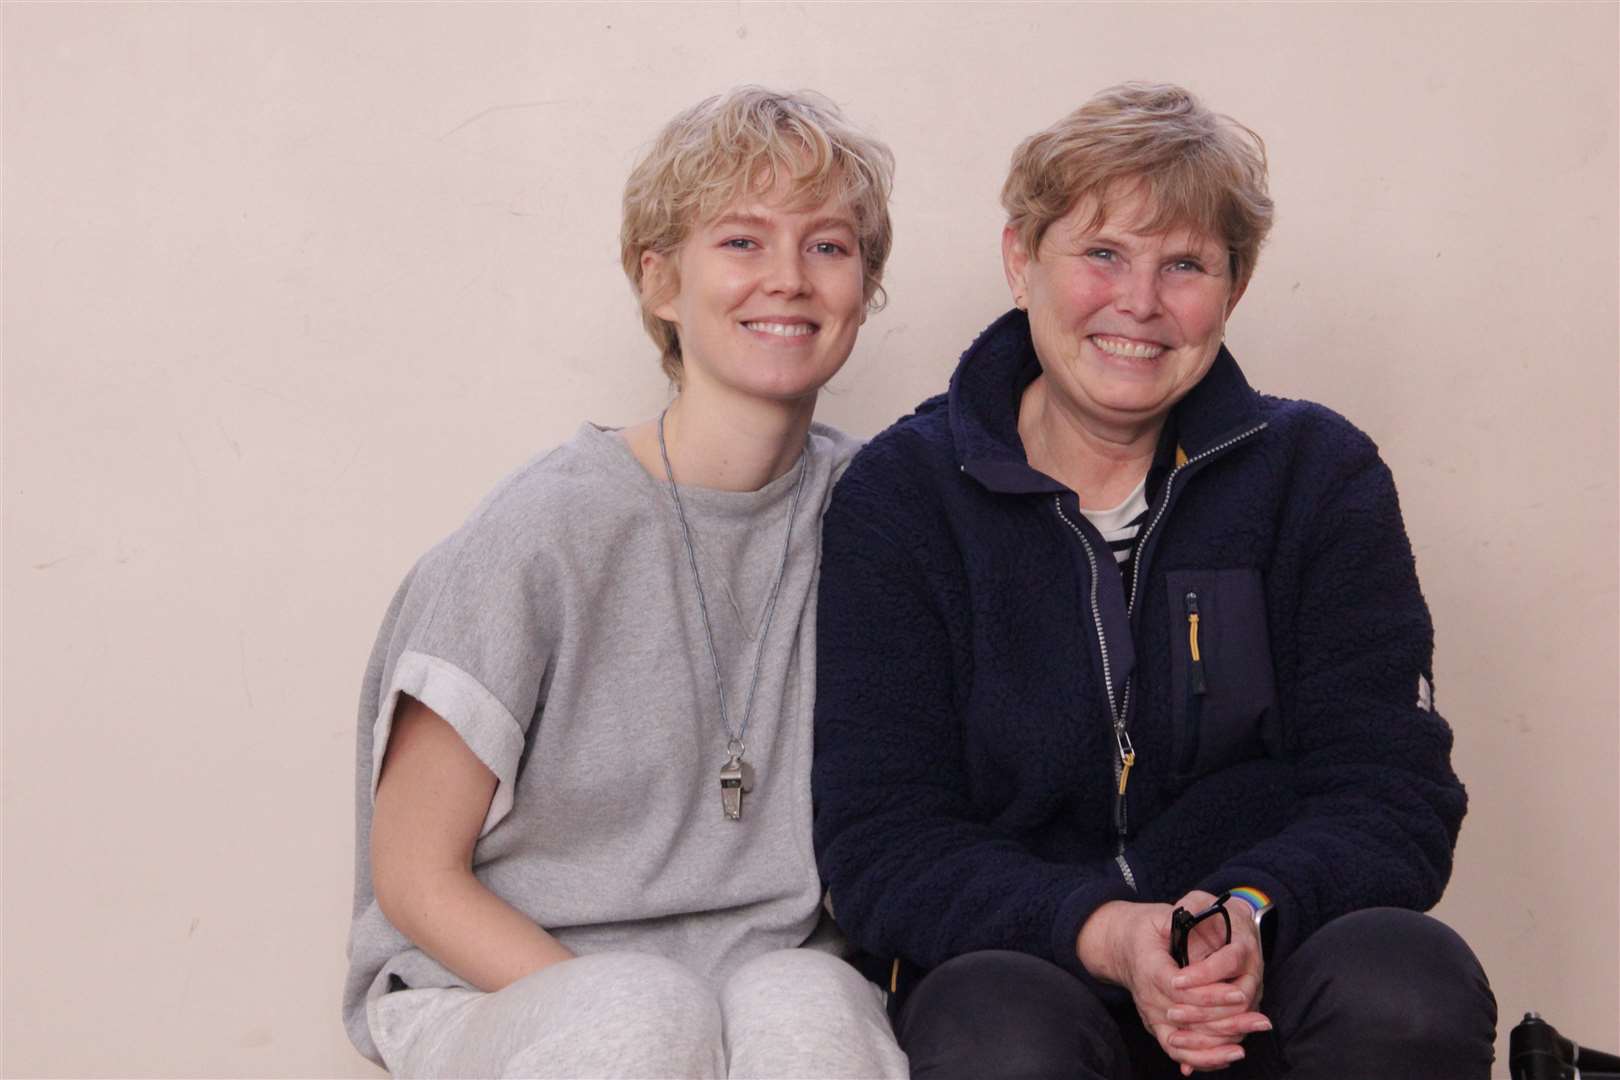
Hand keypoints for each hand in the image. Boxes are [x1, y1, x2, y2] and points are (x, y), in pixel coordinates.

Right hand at [1077, 900, 1268, 1072]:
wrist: (1121, 948)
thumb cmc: (1146, 930)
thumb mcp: (1159, 916)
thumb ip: (1180, 917)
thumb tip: (1198, 914)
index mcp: (1148, 968)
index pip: (1179, 989)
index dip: (1210, 994)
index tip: (1239, 994)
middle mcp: (1148, 997)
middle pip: (1188, 1018)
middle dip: (1226, 1021)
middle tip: (1260, 1020)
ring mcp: (1152, 1016)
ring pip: (1184, 1042)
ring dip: (1217, 1046)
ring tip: (1247, 1045)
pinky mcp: (1158, 1027)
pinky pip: (1180, 1052)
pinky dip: (1205, 1058)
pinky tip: (1229, 1055)